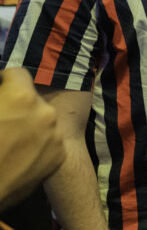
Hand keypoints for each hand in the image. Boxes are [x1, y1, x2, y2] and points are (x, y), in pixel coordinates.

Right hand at [0, 68, 65, 210]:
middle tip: (4, 118)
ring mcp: (55, 135)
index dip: (5, 82)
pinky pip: (49, 139)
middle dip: (18, 104)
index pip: (18, 73)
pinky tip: (19, 153)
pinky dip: (37, 142)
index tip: (0, 90)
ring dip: (29, 123)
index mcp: (22, 97)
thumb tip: (2, 86)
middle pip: (32, 97)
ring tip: (11, 138)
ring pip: (43, 119)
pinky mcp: (58, 155)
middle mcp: (45, 112)